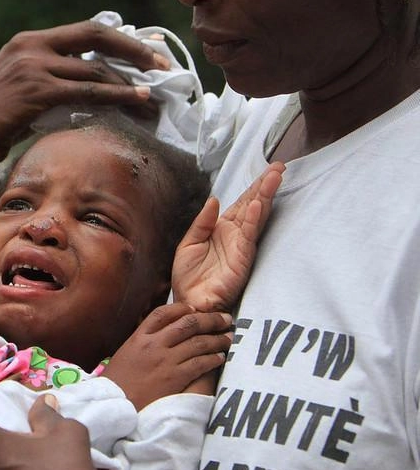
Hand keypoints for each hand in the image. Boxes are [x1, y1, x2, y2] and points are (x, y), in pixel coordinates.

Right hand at [0, 20, 169, 267]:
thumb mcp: (18, 88)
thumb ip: (47, 79)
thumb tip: (84, 87)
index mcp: (29, 42)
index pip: (86, 31)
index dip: (121, 40)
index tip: (147, 51)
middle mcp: (32, 46)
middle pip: (97, 38)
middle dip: (135, 52)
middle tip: (163, 66)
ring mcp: (34, 66)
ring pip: (96, 70)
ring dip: (131, 84)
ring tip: (155, 99)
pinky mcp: (38, 91)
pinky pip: (88, 91)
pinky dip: (118, 96)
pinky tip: (137, 102)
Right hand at [102, 303, 231, 407]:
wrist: (114, 405)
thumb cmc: (117, 383)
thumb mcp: (124, 354)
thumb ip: (141, 344)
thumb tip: (158, 338)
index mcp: (139, 337)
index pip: (162, 313)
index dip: (182, 308)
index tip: (195, 309)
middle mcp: (154, 344)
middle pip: (187, 323)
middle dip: (210, 319)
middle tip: (224, 318)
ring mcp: (165, 360)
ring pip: (198, 342)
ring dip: (217, 339)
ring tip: (228, 338)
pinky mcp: (175, 377)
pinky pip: (200, 363)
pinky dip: (213, 358)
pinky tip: (220, 357)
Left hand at [172, 162, 284, 311]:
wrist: (189, 302)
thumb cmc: (189, 277)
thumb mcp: (189, 243)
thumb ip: (202, 222)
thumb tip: (214, 200)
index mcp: (221, 229)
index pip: (241, 204)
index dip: (253, 187)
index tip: (268, 170)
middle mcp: (235, 235)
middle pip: (253, 205)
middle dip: (265, 186)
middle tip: (279, 167)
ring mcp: (241, 245)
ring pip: (256, 216)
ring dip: (264, 196)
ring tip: (273, 178)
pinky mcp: (242, 258)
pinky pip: (249, 235)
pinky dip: (254, 220)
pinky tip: (258, 206)